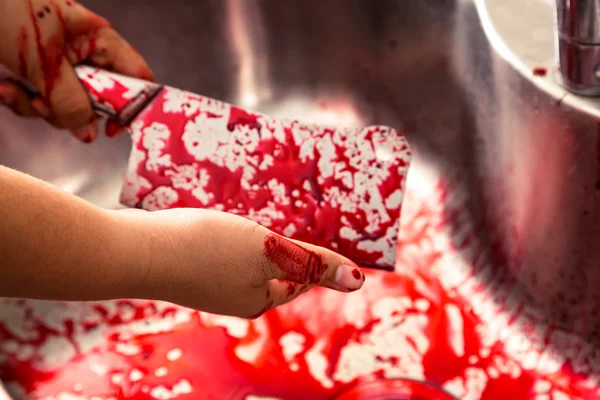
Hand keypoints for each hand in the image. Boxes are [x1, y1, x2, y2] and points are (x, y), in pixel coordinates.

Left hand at [0, 0, 153, 140]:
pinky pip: (42, 103)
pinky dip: (22, 101)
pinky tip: (4, 88)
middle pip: (99, 101)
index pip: (136, 77)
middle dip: (70, 110)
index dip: (133, 104)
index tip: (113, 128)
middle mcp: (85, 56)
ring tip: (13, 90)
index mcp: (99, 41)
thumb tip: (90, 135)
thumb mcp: (44, 60)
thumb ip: (70, 100)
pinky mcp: (37, 76)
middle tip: (45, 104)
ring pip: (67, 107)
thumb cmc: (9, 12)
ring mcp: (60, 68)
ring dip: (39, 108)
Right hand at [116, 208, 365, 318]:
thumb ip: (311, 263)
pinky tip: (222, 224)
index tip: (323, 239)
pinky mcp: (186, 268)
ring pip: (245, 261)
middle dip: (284, 249)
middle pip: (272, 271)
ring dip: (255, 242)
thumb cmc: (206, 250)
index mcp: (258, 299)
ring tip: (261, 221)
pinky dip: (228, 239)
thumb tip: (358, 280)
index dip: (314, 259)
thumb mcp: (270, 251)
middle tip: (294, 224)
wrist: (136, 250)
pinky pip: (219, 254)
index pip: (299, 279)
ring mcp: (207, 284)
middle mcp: (233, 298)